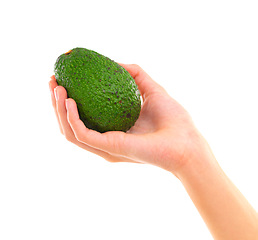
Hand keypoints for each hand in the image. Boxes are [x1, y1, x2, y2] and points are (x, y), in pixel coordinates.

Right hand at [49, 64, 206, 174]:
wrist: (186, 141)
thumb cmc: (174, 119)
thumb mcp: (152, 90)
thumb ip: (135, 75)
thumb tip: (116, 61)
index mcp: (113, 128)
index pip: (83, 117)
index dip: (68, 100)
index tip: (62, 79)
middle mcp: (105, 139)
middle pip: (71, 124)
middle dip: (57, 103)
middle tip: (53, 81)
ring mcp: (106, 146)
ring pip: (70, 131)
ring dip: (58, 109)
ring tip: (57, 88)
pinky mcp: (109, 148)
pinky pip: (82, 134)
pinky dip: (72, 117)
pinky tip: (71, 100)